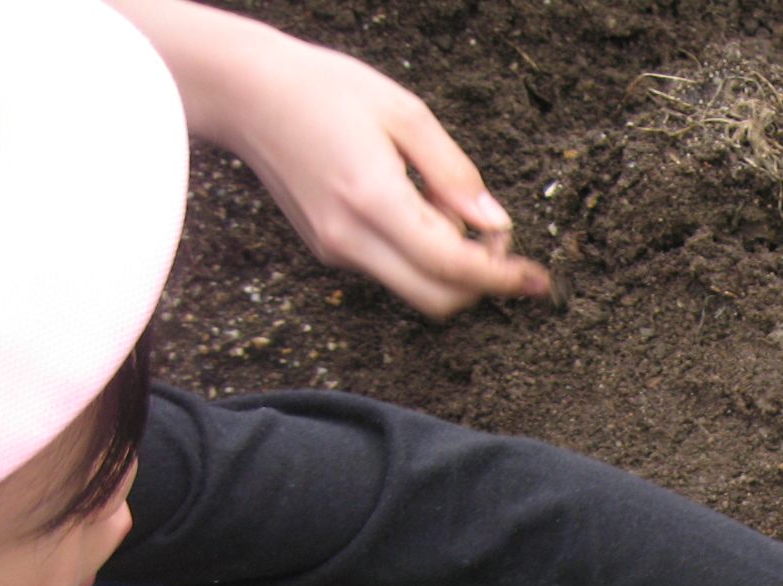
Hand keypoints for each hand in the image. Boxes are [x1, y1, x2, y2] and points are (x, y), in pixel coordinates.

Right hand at [111, 0, 550, 315]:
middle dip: (481, 282)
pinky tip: (417, 208)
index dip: (502, 277)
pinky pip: (392, 271)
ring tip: (450, 207)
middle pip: (438, 299)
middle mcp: (351, 237)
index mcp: (372, 199)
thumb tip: (495, 222)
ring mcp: (336, 249)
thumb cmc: (324, 88)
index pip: (452, 266)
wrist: (244, 92)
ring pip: (416, 291)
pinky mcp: (327, 249)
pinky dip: (422, 255)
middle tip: (496, 237)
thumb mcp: (404, 112)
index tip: (538, 279)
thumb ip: (454, 172)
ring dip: (451, 268)